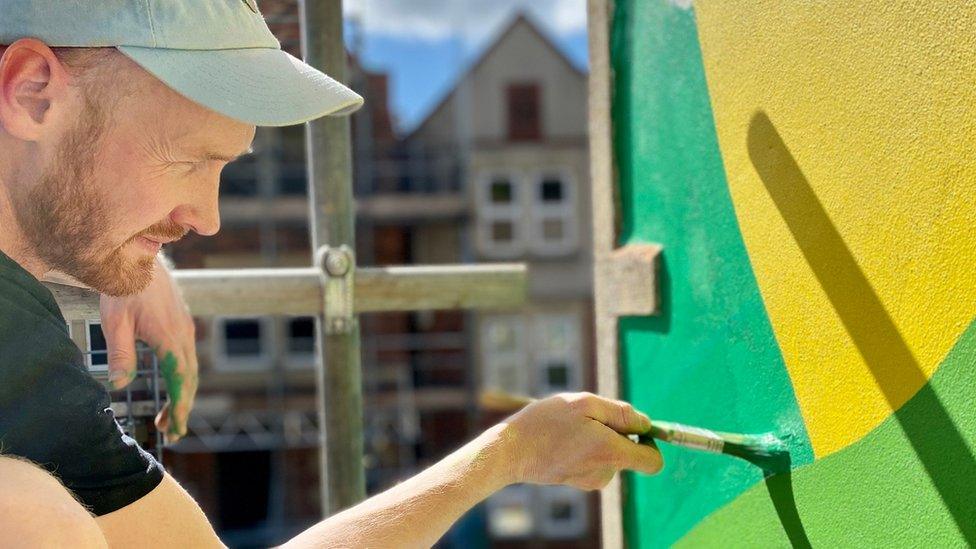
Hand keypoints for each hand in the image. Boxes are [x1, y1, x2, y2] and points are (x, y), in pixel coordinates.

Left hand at [99, 256, 197, 443]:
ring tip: (166, 418)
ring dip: (182, 395)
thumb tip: (118, 385)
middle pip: (190, 379)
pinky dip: (183, 379)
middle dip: (182, 408)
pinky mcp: (182, 324)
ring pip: (191, 370)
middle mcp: (183, 335)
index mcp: (169, 338)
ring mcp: (185, 329)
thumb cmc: (125, 289)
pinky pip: (188, 358)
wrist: (141, 257)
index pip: (180, 380)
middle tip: (171, 433)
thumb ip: (120, 355)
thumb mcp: (115, 323)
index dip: (179, 407)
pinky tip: (171, 386)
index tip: (174, 429)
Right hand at [501, 392, 662, 489]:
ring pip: (607, 454)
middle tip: (587, 417)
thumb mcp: (584, 404)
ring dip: (596, 437)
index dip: (651, 442)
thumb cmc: (545, 423)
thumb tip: (646, 424)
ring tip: (568, 426)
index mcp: (612, 453)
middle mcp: (604, 472)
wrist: (509, 451)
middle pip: (628, 453)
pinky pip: (591, 460)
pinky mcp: (575, 480)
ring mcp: (589, 480)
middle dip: (616, 433)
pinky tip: (560, 438)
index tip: (635, 428)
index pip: (653, 462)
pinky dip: (582, 447)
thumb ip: (620, 413)